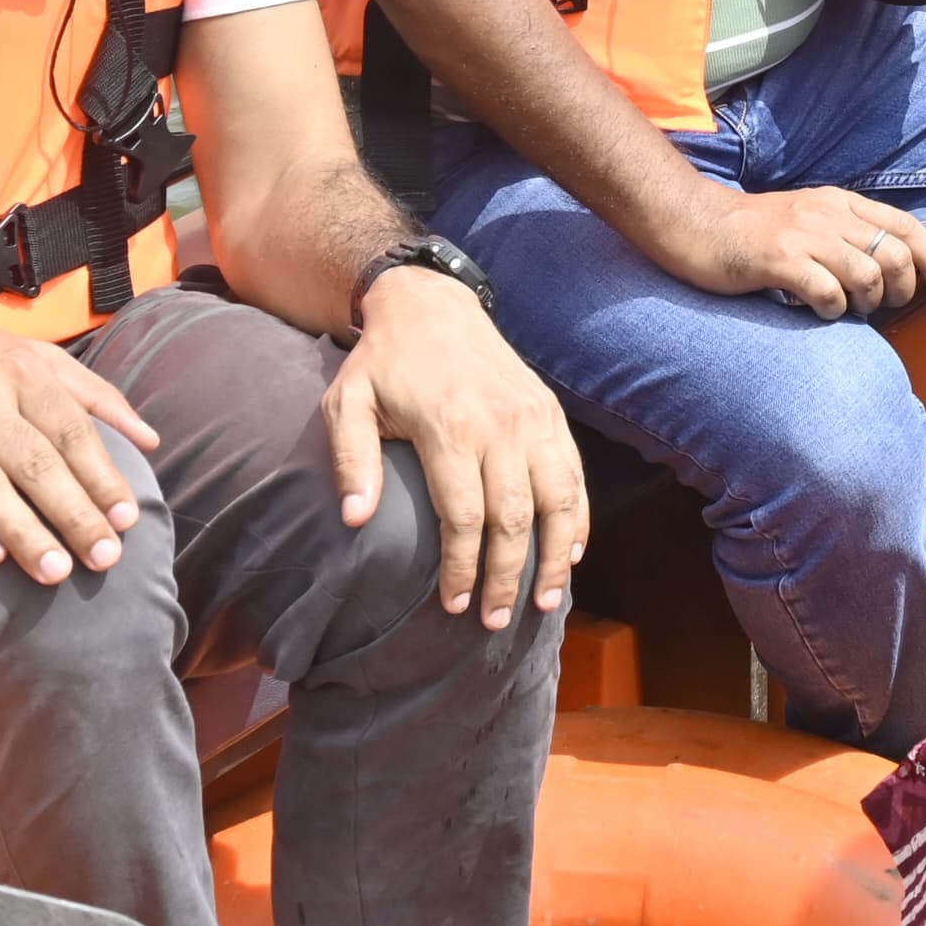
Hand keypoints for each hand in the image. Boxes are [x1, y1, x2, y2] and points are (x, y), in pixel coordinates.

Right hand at [0, 316, 159, 585]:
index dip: (102, 477)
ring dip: (24, 533)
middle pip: (35, 464)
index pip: (71, 431)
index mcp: (17, 371)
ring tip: (56, 572)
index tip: (127, 518)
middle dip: (75, 514)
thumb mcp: (25, 356)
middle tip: (105, 558)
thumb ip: (91, 392)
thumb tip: (150, 438)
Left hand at [323, 267, 584, 627]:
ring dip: (553, 557)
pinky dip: (578, 519)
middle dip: (508, 577)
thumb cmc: (383, 364)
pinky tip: (570, 555)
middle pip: (514, 518)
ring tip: (544, 601)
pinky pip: (574, 476)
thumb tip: (355, 520)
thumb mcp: (347, 404)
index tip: (453, 605)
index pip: (464, 517)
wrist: (431, 304)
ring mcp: (533, 419)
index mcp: (450, 429)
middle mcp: (501, 426)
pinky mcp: (550, 414)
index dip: (462, 568)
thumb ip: (351, 461)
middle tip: (496, 621)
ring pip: (558, 501)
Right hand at [654, 182, 925, 320]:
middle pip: (894, 254)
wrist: (693, 222)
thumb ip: (844, 234)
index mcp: (839, 203)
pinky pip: (827, 291)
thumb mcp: (807, 218)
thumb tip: (885, 268)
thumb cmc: (750, 230)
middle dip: (901, 288)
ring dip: (868, 302)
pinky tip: (819, 311)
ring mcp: (803, 235)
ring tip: (849, 309)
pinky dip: (833, 310)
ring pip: (867, 274)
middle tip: (884, 305)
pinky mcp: (778, 259)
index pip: (905, 224)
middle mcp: (827, 214)